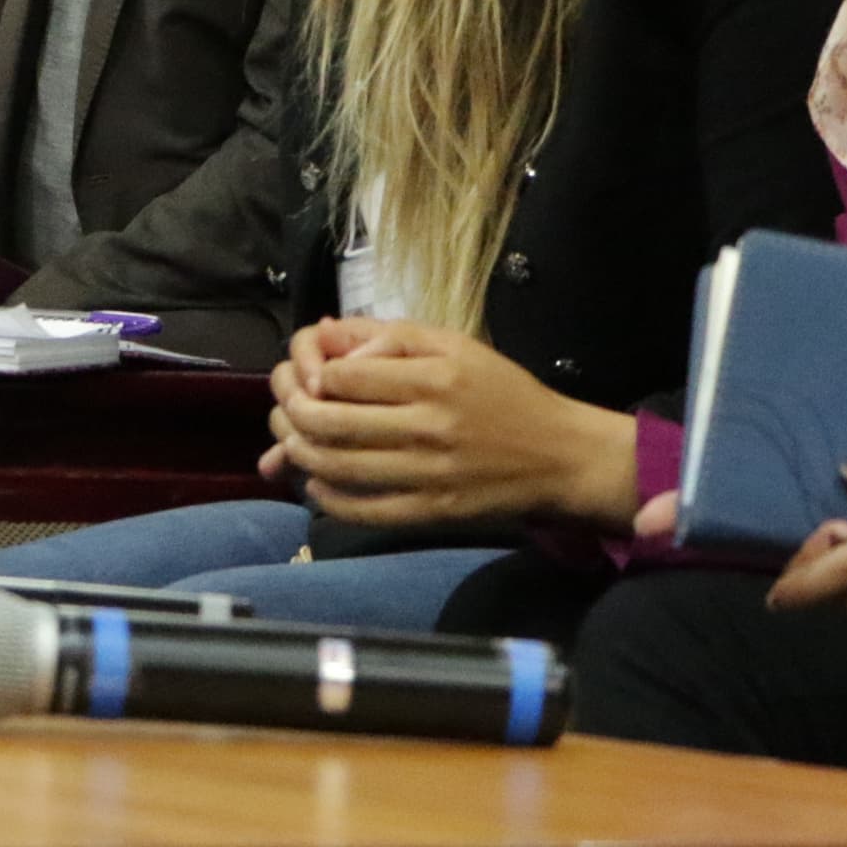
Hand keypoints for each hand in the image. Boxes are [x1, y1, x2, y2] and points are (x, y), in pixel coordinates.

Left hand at [259, 316, 637, 526]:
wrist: (560, 456)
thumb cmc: (503, 393)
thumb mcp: (456, 346)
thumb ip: (390, 337)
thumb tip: (326, 335)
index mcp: (434, 377)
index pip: (343, 376)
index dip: (311, 375)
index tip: (309, 377)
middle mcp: (429, 425)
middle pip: (329, 422)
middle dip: (292, 416)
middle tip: (286, 412)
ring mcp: (429, 473)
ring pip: (337, 467)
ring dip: (300, 456)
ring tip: (292, 445)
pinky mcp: (432, 511)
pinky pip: (363, 510)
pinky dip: (327, 497)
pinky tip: (318, 483)